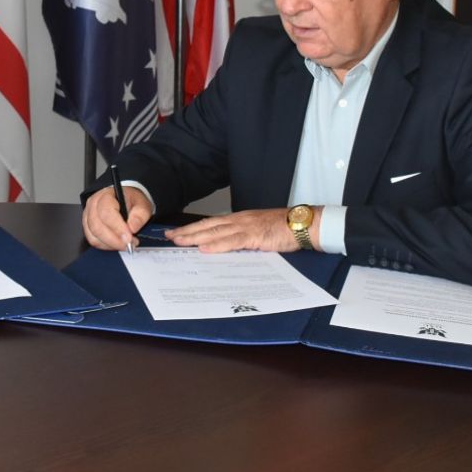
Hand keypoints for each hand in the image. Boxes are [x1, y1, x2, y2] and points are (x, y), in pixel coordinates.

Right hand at [82, 185, 151, 250]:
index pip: (106, 213)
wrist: (124, 201)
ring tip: (125, 243)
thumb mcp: (142, 204)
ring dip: (111, 244)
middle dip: (114, 240)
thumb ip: (140, 214)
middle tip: (129, 244)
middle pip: (97, 227)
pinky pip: (94, 241)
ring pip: (94, 237)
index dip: (117, 228)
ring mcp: (88, 217)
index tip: (128, 238)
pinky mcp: (88, 228)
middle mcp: (93, 205)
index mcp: (105, 196)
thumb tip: (133, 227)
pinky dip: (106, 246)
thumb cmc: (130, 201)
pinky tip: (116, 243)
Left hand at [165, 207, 319, 252]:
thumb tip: (225, 251)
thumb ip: (242, 240)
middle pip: (207, 226)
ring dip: (195, 237)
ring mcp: (245, 227)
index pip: (211, 224)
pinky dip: (217, 245)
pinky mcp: (254, 235)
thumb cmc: (282, 230)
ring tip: (179, 241)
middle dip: (187, 231)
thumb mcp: (258, 233)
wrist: (301, 224)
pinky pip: (232, 241)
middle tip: (169, 237)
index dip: (193, 228)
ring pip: (215, 232)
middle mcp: (238, 220)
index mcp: (239, 220)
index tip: (178, 233)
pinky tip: (205, 248)